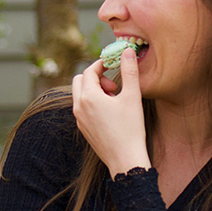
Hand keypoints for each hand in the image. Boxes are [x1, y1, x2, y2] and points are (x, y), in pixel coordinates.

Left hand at [72, 47, 150, 175]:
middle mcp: (78, 107)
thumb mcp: (132, 96)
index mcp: (88, 97)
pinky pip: (83, 108)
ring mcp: (79, 119)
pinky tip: (111, 112)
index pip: (89, 71)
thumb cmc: (130, 128)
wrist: (125, 159)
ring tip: (114, 100)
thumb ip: (129, 71)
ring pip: (80, 95)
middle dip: (95, 77)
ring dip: (95, 90)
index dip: (102, 64)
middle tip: (114, 86)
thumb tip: (127, 50)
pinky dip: (93, 103)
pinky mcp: (83, 128)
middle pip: (79, 80)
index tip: (114, 64)